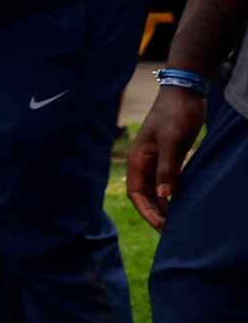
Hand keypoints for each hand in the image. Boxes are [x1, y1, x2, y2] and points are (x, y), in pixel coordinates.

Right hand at [127, 85, 208, 230]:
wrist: (186, 92)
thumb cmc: (176, 114)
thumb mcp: (171, 141)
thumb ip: (166, 168)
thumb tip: (164, 196)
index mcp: (138, 160)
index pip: (137, 194)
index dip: (147, 211)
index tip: (162, 225)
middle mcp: (144, 163)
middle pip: (146, 195)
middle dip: (156, 213)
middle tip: (171, 230)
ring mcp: (157, 160)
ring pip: (157, 190)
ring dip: (165, 205)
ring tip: (178, 221)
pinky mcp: (171, 156)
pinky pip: (169, 181)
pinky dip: (174, 194)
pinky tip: (185, 202)